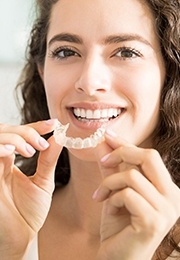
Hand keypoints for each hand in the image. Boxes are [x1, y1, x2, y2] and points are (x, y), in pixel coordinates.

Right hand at [0, 120, 61, 258]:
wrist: (22, 237)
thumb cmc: (29, 212)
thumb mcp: (43, 182)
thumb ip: (48, 160)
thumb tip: (59, 137)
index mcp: (10, 161)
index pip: (19, 135)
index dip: (35, 126)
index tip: (54, 124)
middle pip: (5, 132)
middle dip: (24, 132)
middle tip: (41, 144)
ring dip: (13, 138)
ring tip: (30, 150)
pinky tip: (12, 152)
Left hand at [94, 130, 179, 259]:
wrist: (116, 257)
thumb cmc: (118, 225)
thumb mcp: (115, 190)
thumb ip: (112, 167)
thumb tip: (103, 142)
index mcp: (167, 188)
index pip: (149, 156)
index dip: (127, 143)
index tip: (107, 135)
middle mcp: (173, 197)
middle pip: (150, 157)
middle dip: (122, 153)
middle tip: (103, 161)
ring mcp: (166, 210)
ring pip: (132, 176)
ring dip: (109, 182)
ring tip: (101, 195)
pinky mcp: (154, 221)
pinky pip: (127, 194)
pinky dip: (112, 197)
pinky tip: (108, 208)